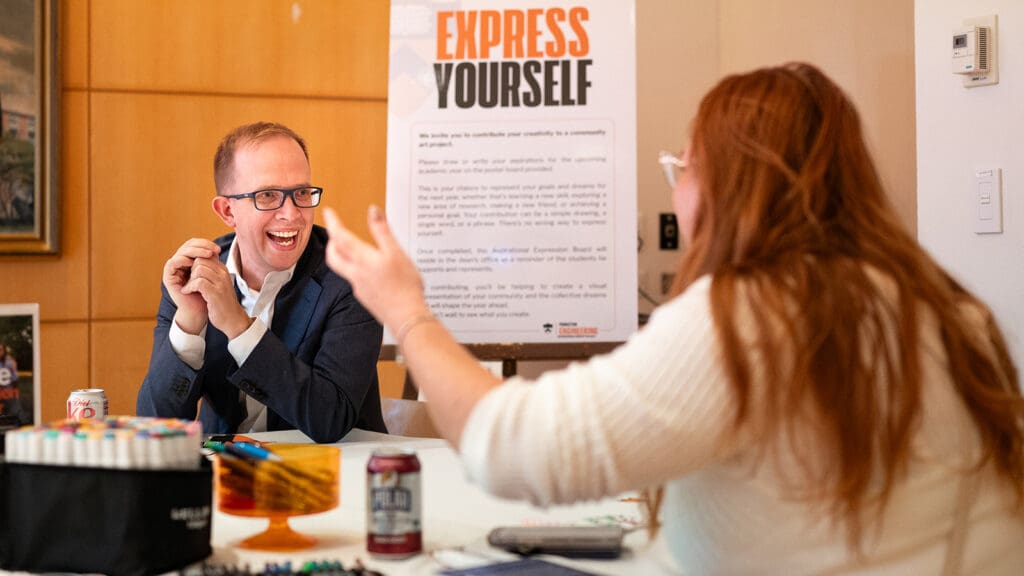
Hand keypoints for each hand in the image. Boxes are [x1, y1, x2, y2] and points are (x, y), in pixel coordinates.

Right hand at [163, 239, 219, 333]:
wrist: (200, 310)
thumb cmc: (206, 293)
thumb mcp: (211, 274)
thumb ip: (210, 261)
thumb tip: (217, 248)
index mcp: (189, 260)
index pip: (195, 244)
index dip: (206, 244)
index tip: (218, 249)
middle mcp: (180, 263)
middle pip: (187, 246)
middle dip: (201, 246)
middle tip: (213, 250)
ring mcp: (173, 269)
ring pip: (181, 252)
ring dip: (195, 251)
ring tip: (207, 255)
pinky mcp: (168, 277)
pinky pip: (172, 263)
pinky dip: (183, 260)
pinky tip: (194, 262)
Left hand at [182, 256, 252, 338]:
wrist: (232, 319)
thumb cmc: (222, 303)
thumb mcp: (217, 284)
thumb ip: (210, 273)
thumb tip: (196, 263)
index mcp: (222, 270)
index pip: (205, 255)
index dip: (193, 262)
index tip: (189, 274)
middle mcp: (223, 274)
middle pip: (200, 259)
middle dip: (190, 269)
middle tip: (188, 281)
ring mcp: (220, 283)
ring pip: (199, 269)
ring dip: (189, 278)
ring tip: (188, 287)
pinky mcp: (215, 293)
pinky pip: (198, 282)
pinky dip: (189, 287)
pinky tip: (188, 292)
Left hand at [323, 206, 428, 331]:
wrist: (406, 316)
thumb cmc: (404, 286)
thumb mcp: (396, 252)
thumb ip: (382, 231)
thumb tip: (373, 210)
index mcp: (363, 260)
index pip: (340, 237)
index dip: (333, 223)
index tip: (329, 212)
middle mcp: (356, 273)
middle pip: (333, 256)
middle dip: (331, 242)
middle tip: (336, 232)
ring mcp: (359, 287)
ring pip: (342, 268)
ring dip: (341, 255)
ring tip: (351, 248)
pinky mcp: (365, 297)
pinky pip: (354, 280)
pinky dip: (355, 269)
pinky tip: (369, 270)